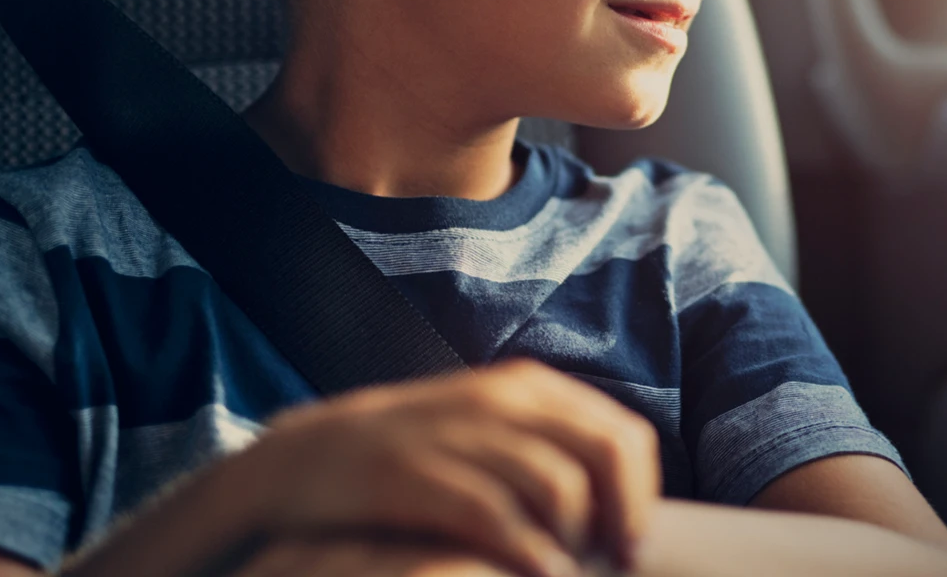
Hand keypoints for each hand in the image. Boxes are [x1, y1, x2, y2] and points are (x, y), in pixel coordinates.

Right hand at [231, 358, 658, 576]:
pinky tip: (536, 574)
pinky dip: (525, 551)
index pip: (624, 436)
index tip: (632, 545)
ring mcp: (456, 434)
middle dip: (624, 517)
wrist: (304, 458)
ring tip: (569, 575)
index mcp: (529, 389)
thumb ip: (552, 451)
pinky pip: (492, 514)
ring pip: (557, 486)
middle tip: (616, 564)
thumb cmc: (417, 459)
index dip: (642, 495)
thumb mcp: (490, 434)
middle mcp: (501, 401)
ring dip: (576, 542)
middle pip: (605, 454)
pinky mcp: (411, 474)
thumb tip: (625, 507)